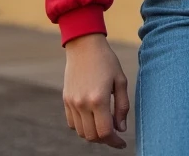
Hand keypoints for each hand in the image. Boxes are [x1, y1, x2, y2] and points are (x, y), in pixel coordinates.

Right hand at [63, 33, 128, 147]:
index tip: (122, 143)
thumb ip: (122, 106)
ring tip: (103, 125)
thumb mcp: (120, 80)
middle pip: (92, 136)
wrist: (84, 45)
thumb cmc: (106, 60)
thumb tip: (121, 129)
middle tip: (114, 133)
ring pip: (81, 132)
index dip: (115, 142)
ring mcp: (72, 103)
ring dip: (93, 134)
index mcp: (99, 99)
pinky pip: (72, 123)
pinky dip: (82, 126)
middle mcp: (83, 104)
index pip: (105, 132)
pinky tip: (91, 118)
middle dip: (105, 139)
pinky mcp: (66, 100)